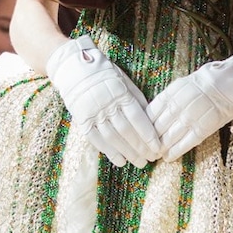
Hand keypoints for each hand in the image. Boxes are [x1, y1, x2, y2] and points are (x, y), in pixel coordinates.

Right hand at [46, 39, 160, 168]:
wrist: (75, 69)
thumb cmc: (105, 74)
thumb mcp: (124, 81)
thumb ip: (136, 99)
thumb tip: (151, 117)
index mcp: (120, 94)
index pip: (137, 118)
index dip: (148, 135)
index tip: (157, 147)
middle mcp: (107, 105)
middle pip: (127, 131)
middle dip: (141, 148)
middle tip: (152, 159)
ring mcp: (93, 114)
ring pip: (113, 138)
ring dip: (128, 153)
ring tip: (140, 163)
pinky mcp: (82, 121)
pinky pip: (96, 140)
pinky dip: (109, 152)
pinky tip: (120, 161)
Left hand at [148, 50, 232, 160]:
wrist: (232, 82)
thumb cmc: (208, 81)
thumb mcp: (183, 84)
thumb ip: (169, 98)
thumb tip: (155, 112)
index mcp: (172, 92)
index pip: (150, 112)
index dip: (143, 126)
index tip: (139, 133)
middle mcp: (178, 106)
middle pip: (156, 127)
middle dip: (149, 140)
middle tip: (144, 149)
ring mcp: (190, 118)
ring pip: (168, 137)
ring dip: (160, 148)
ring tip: (155, 155)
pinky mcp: (203, 129)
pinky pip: (185, 144)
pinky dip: (175, 152)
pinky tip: (168, 158)